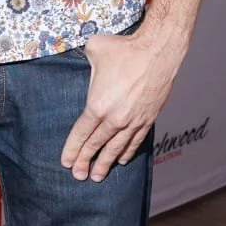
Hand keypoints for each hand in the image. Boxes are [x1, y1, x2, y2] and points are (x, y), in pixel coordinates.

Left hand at [60, 26, 183, 182]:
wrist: (158, 50)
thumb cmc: (125, 49)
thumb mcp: (94, 50)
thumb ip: (85, 59)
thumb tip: (82, 55)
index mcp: (98, 105)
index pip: (81, 133)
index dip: (73, 149)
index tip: (66, 162)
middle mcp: (115, 118)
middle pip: (96, 145)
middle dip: (85, 161)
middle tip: (79, 176)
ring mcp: (133, 120)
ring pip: (116, 147)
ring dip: (106, 163)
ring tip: (97, 176)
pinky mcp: (148, 118)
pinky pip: (135, 140)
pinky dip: (127, 152)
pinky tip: (121, 160)